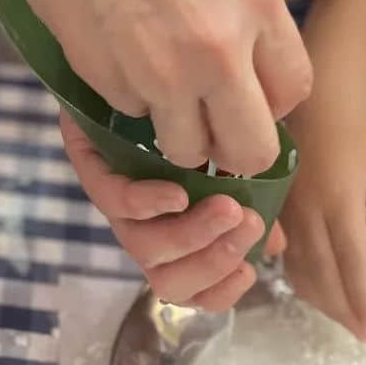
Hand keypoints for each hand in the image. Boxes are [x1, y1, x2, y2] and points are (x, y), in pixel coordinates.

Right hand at [15, 0, 311, 177]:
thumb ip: (241, 7)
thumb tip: (249, 65)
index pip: (293, 90)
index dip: (268, 101)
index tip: (245, 93)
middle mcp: (221, 46)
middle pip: (251, 148)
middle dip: (230, 145)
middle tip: (207, 122)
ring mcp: (164, 71)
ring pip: (187, 149)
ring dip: (173, 128)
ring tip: (152, 82)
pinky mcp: (113, 81)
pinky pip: (132, 113)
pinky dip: (124, 95)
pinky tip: (111, 46)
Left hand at [61, 116, 283, 309]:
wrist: (130, 72)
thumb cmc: (179, 124)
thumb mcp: (224, 164)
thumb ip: (247, 201)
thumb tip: (274, 244)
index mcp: (169, 233)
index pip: (188, 287)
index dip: (217, 291)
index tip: (249, 269)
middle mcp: (140, 227)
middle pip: (168, 279)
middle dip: (214, 260)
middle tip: (248, 223)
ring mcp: (114, 202)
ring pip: (144, 248)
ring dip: (193, 235)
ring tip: (227, 207)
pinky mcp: (91, 167)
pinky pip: (113, 200)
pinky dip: (148, 203)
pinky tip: (178, 193)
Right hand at [282, 105, 365, 338]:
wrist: (315, 113)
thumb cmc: (360, 146)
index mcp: (338, 198)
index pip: (351, 259)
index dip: (361, 296)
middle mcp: (305, 209)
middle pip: (323, 273)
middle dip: (344, 309)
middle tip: (363, 333)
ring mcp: (285, 213)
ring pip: (301, 271)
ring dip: (325, 302)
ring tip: (347, 318)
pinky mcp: (273, 215)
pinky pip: (287, 260)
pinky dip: (306, 284)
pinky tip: (323, 293)